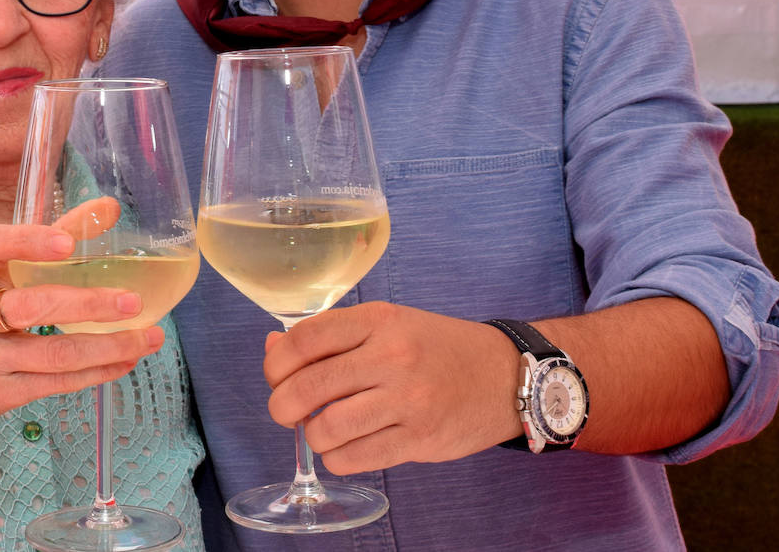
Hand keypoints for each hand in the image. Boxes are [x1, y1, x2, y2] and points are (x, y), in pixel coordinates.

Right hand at [0, 221, 163, 485]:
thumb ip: (51, 241)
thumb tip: (108, 207)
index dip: (29, 241)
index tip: (68, 243)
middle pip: (33, 306)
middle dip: (88, 304)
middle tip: (134, 301)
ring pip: (53, 353)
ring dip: (107, 346)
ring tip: (150, 337)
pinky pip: (55, 383)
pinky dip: (96, 372)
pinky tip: (125, 361)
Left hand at [262, 302, 521, 473]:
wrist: (505, 374)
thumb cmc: (437, 347)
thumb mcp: (388, 324)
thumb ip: (332, 335)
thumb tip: (273, 347)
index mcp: (379, 320)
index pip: (304, 339)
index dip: (276, 363)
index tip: (275, 376)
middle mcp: (391, 356)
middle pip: (307, 387)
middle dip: (281, 406)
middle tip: (286, 411)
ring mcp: (407, 400)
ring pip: (326, 429)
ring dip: (312, 436)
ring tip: (323, 429)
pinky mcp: (420, 439)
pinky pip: (354, 458)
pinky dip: (337, 458)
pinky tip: (346, 446)